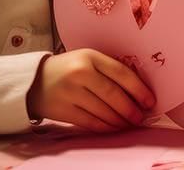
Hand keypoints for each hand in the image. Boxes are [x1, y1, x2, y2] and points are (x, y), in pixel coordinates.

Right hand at [26, 49, 154, 131]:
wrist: (33, 81)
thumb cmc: (68, 69)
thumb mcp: (87, 59)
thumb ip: (109, 70)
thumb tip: (138, 91)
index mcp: (90, 56)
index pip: (121, 73)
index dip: (139, 89)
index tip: (150, 100)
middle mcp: (80, 73)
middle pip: (113, 95)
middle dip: (131, 108)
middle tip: (141, 116)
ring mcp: (70, 93)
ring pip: (103, 111)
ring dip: (120, 120)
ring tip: (130, 123)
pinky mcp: (64, 110)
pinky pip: (91, 122)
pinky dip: (106, 127)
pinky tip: (115, 127)